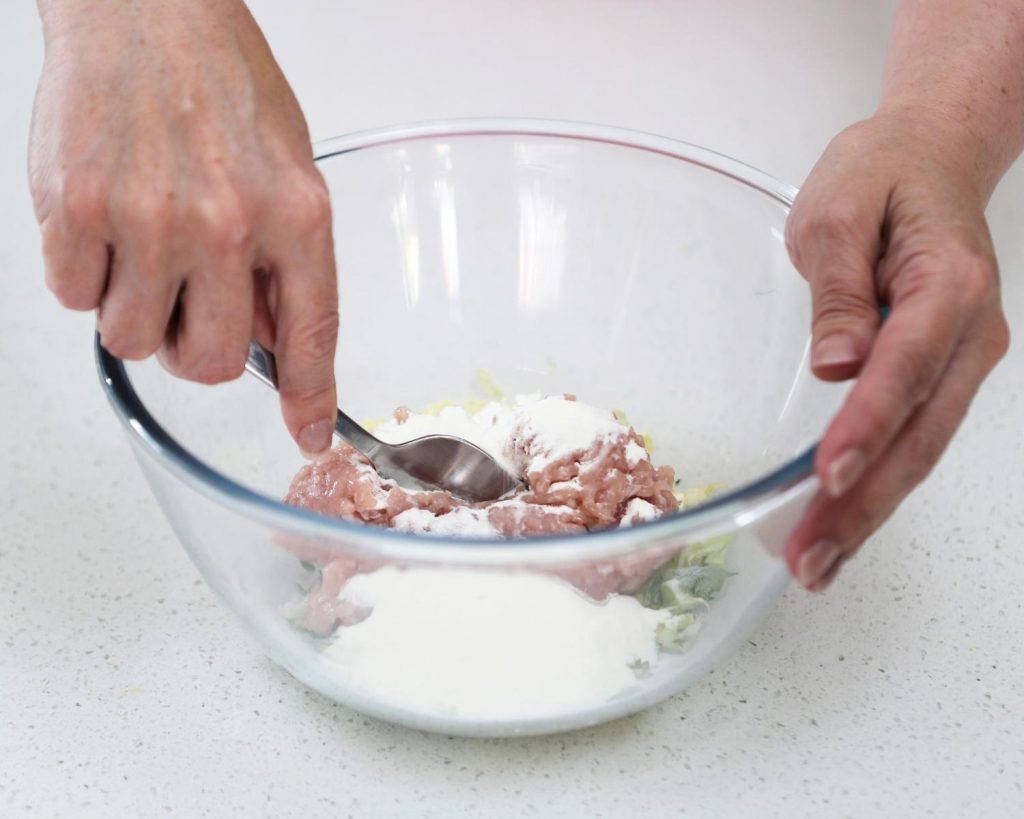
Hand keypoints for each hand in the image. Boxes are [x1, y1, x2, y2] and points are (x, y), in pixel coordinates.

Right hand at [29, 0, 338, 453]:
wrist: (145, 9)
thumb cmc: (221, 83)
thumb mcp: (290, 169)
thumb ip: (286, 260)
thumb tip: (270, 342)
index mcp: (297, 214)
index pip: (311, 334)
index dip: (307, 396)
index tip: (306, 433)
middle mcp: (227, 224)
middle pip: (211, 365)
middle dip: (197, 349)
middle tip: (188, 303)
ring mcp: (148, 219)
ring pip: (136, 342)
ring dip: (138, 312)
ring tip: (144, 247)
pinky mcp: (74, 209)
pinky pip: (76, 300)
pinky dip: (87, 276)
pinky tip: (105, 220)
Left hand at [783, 110, 1009, 590]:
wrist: (928, 157)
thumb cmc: (882, 175)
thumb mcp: (836, 212)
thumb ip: (837, 292)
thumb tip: (838, 366)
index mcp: (949, 284)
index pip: (905, 370)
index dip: (866, 428)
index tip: (828, 476)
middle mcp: (970, 333)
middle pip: (918, 433)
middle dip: (861, 502)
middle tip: (809, 559)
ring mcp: (963, 360)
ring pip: (920, 449)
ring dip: (867, 510)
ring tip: (817, 564)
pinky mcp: (942, 374)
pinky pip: (913, 437)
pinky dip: (878, 485)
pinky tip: (842, 522)